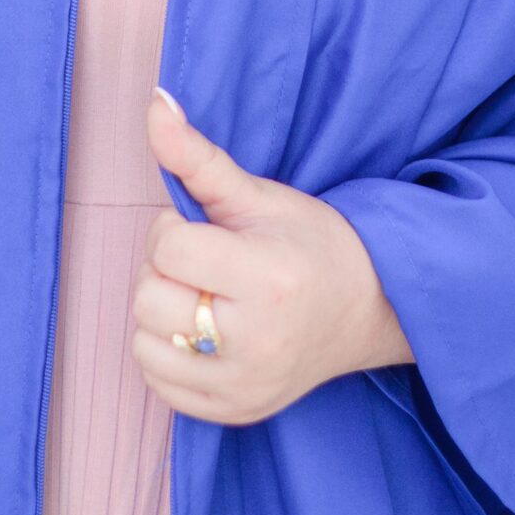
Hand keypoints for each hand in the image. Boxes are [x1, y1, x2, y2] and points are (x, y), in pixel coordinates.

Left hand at [132, 88, 414, 424]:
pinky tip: (202, 333)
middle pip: (149, 298)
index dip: (174, 229)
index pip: (169, 248)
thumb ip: (198, 156)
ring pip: (145, 344)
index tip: (207, 229)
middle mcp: (256, 343)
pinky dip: (167, 355)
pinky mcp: (236, 413)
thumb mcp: (261, 195)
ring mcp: (245, 386)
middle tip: (206, 263)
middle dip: (165, 270)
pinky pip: (159, 384)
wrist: (369, 306)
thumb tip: (153, 101)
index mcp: (268, 280)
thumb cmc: (313, 243)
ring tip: (203, 296)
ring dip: (161, 314)